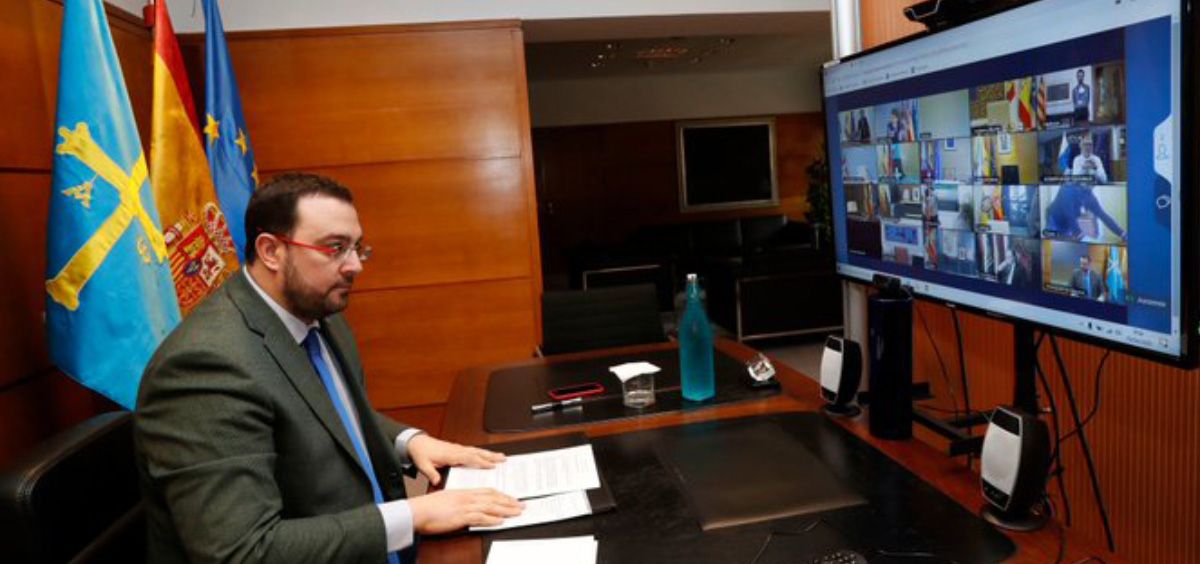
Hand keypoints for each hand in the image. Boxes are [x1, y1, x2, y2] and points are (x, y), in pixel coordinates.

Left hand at [407, 434, 504, 485]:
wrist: (417, 443)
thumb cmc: (421, 453)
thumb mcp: (423, 465)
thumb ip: (431, 473)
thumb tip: (437, 481)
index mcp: (450, 454)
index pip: (468, 457)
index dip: (480, 461)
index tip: (491, 466)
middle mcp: (456, 450)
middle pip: (477, 452)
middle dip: (491, 456)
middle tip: (503, 459)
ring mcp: (458, 449)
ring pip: (477, 451)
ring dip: (489, 454)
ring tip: (501, 457)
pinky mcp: (458, 449)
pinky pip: (473, 451)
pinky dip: (483, 453)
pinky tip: (488, 456)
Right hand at [408, 488, 523, 534]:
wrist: (417, 511)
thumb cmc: (428, 508)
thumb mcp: (447, 500)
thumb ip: (460, 503)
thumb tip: (469, 509)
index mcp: (464, 492)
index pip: (488, 491)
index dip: (502, 495)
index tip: (511, 498)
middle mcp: (466, 497)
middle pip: (493, 497)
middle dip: (509, 502)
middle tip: (521, 505)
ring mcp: (464, 506)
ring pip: (490, 506)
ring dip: (505, 510)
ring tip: (517, 513)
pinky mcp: (460, 516)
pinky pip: (480, 517)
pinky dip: (491, 519)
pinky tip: (500, 521)